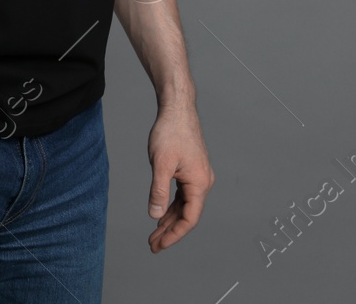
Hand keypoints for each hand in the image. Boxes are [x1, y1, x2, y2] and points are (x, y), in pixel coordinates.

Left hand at [146, 103, 213, 252]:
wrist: (177, 109)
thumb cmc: (171, 132)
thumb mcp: (161, 164)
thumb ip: (158, 191)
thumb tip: (155, 214)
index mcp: (199, 183)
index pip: (189, 219)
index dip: (174, 235)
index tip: (158, 245)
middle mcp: (202, 182)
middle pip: (187, 215)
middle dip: (169, 231)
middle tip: (152, 245)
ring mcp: (197, 176)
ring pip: (184, 206)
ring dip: (169, 220)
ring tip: (154, 234)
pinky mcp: (191, 171)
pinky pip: (182, 195)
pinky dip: (171, 206)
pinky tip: (161, 214)